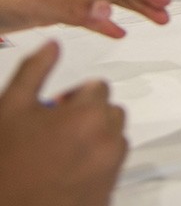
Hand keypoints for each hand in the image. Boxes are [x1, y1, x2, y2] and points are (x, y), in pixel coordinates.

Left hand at [0, 0, 169, 38]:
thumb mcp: (31, 4)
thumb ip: (70, 8)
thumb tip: (112, 12)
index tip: (165, 3)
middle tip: (166, 15)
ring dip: (131, 9)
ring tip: (154, 21)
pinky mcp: (52, 8)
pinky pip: (88, 13)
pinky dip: (106, 22)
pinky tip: (116, 31)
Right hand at [0, 42, 127, 205]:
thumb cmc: (6, 168)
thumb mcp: (10, 110)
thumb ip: (34, 71)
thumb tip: (52, 46)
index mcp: (88, 115)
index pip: (97, 87)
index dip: (73, 97)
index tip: (54, 110)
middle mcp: (108, 141)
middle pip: (109, 113)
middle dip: (87, 117)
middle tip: (52, 133)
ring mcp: (111, 170)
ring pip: (113, 141)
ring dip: (93, 141)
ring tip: (57, 155)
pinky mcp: (108, 195)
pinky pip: (111, 170)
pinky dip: (95, 168)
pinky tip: (64, 176)